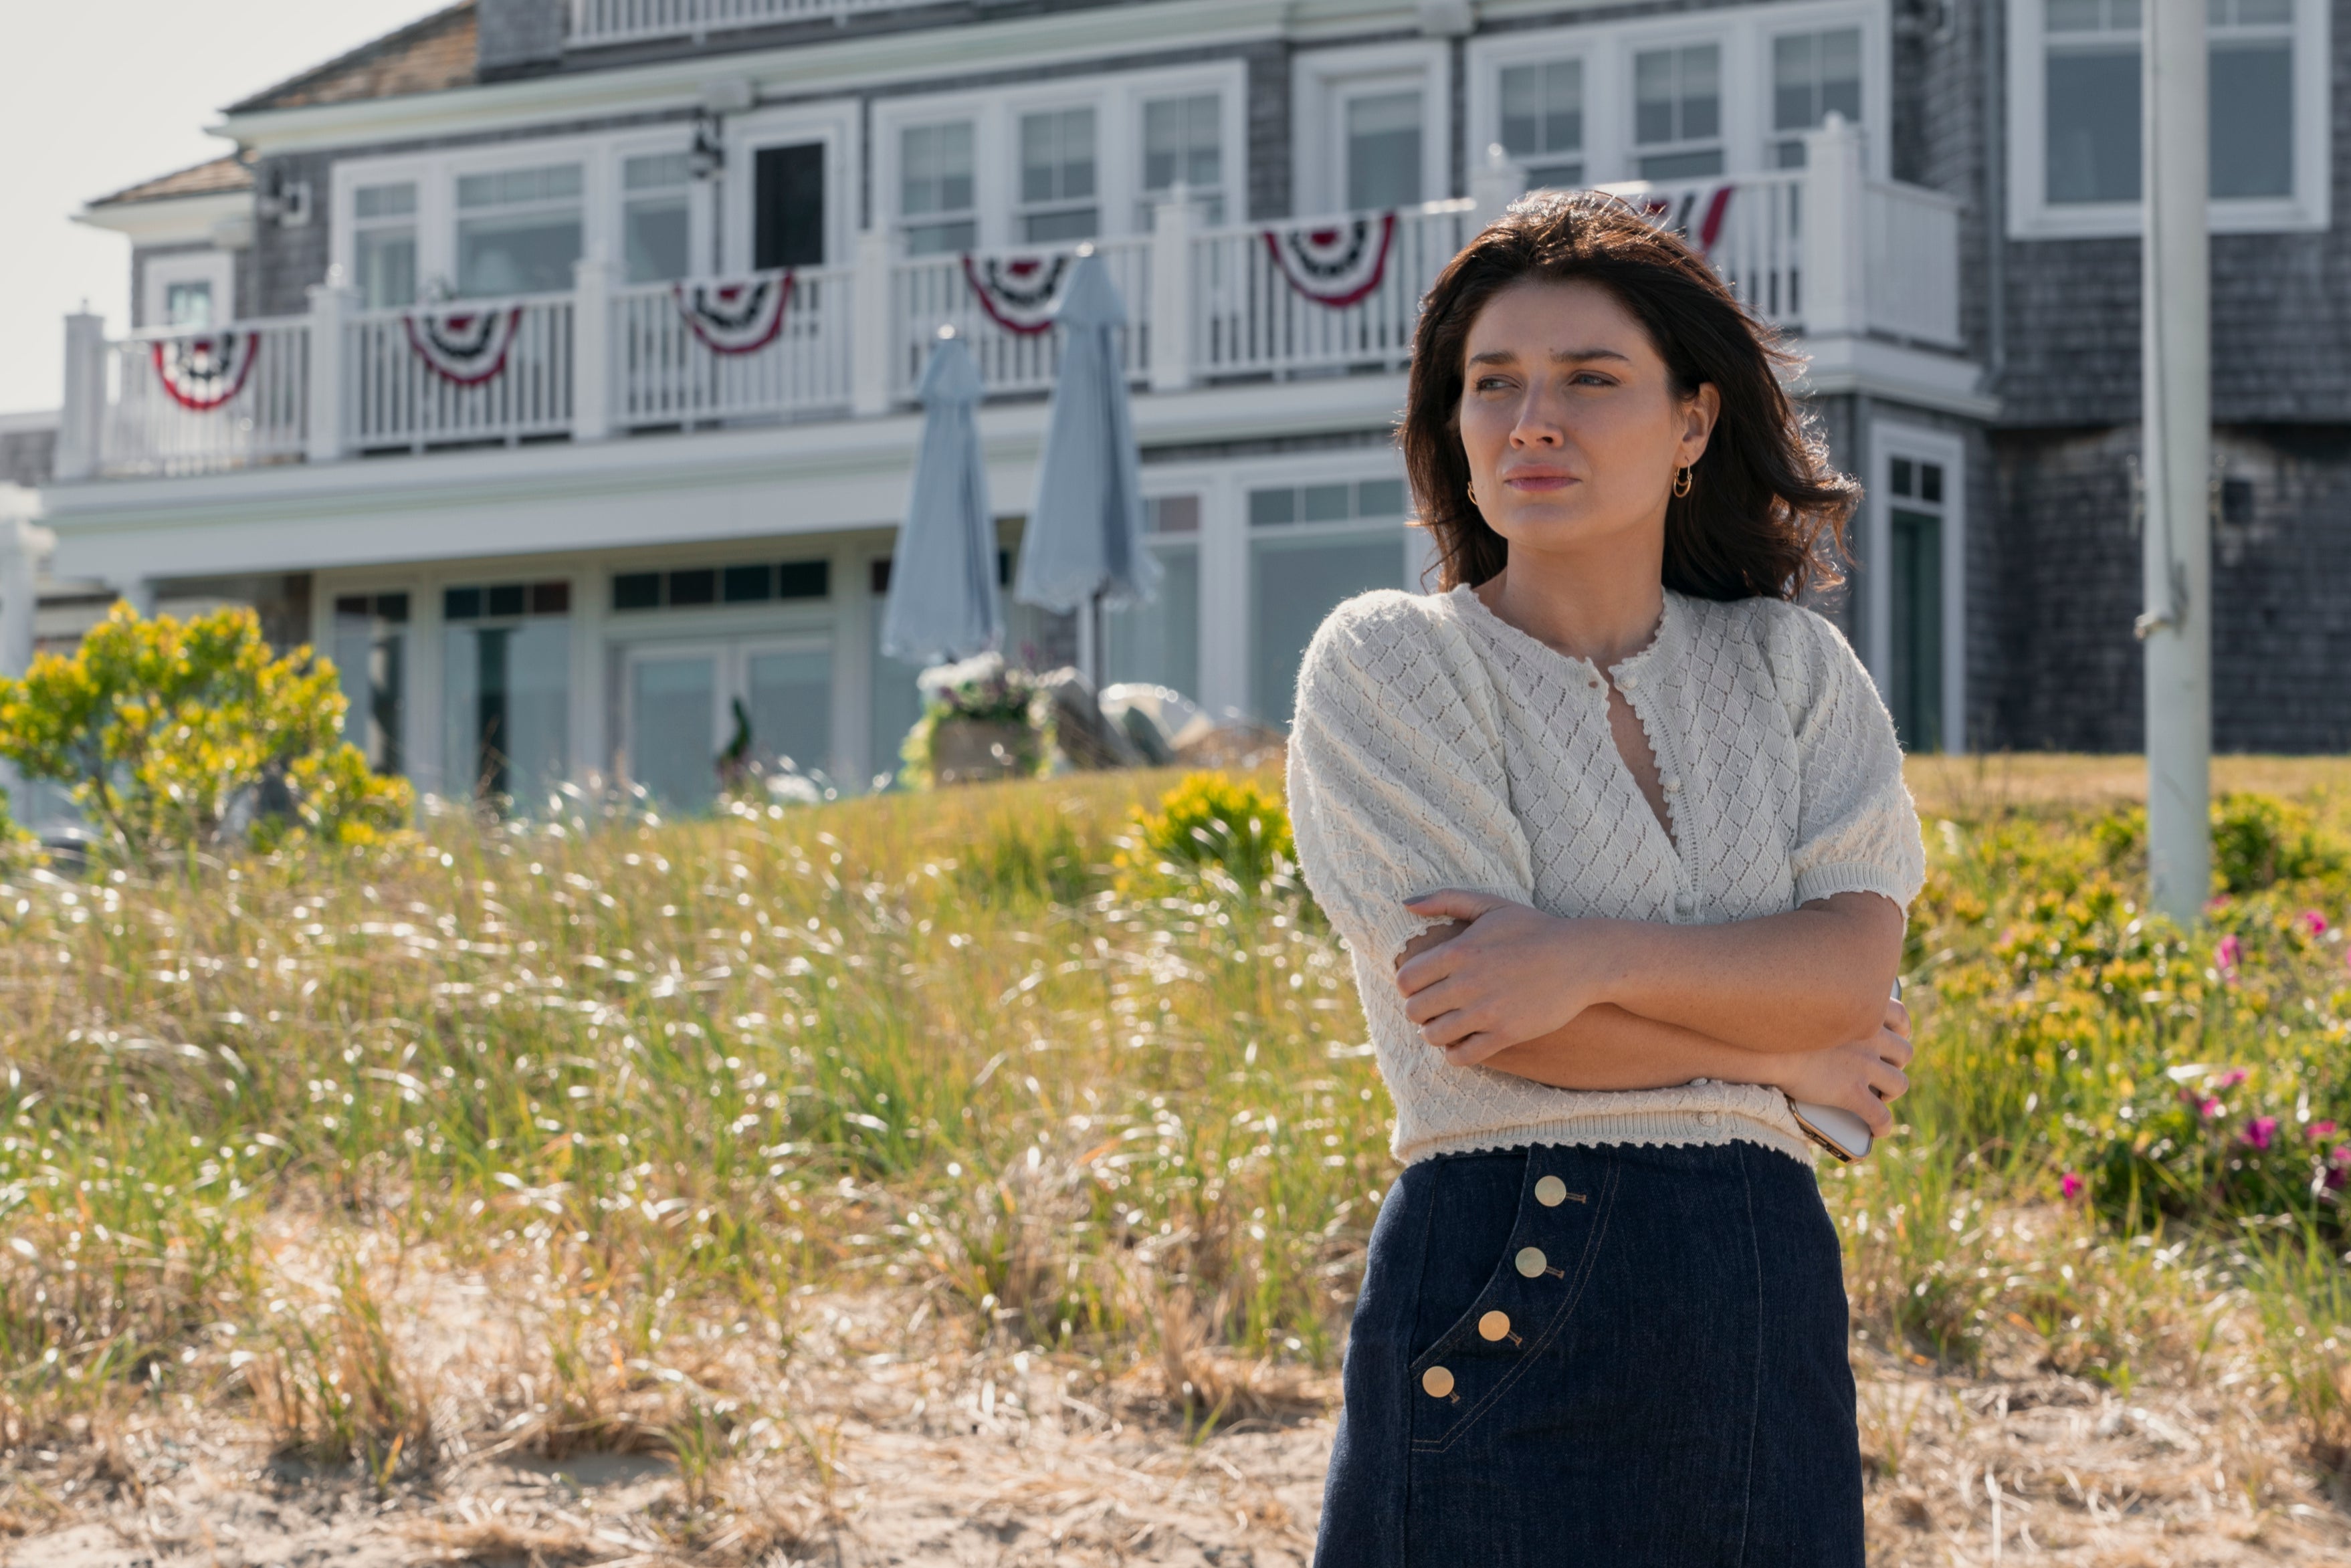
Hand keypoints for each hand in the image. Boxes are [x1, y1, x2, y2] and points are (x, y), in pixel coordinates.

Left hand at [1393, 890, 1604, 1065]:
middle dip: (1419, 1011)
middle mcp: (1467, 983)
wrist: (1582, 959)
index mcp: (1458, 951)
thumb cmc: (1534, 929)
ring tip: (1446, 1026)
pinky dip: (1455, 1053)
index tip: (1422, 986)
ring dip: (1434, 1033)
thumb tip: (1407, 903)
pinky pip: (1462, 1056)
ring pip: (1433, 1036)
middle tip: (1433, 1008)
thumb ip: (1446, 899)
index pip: (1405, 980)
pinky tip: (1463, 1042)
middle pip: (1414, 1011)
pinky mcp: (1506, 1035)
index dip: (1408, 986)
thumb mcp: (1491, 904)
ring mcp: (1487, 1012)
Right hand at [1769, 995, 1912, 1137]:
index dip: (1902, 1029)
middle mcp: (1869, 1037)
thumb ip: (1827, 1012)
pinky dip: (1883, 1126)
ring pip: (1899, 1083)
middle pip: (1904, 1052)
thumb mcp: (1809, 1007)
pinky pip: (1880, 1115)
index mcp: (1860, 1011)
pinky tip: (1877, 1131)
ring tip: (1880, 1097)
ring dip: (1892, 1091)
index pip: (1899, 1015)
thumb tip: (1826, 1020)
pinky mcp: (1851, 1092)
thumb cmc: (1775, 1025)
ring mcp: (1863, 1066)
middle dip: (1896, 1063)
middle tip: (1881, 1070)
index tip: (1896, 1034)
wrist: (1761, 1046)